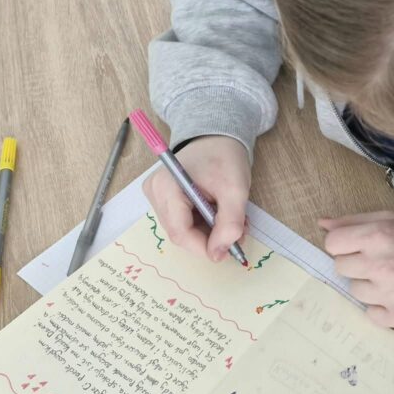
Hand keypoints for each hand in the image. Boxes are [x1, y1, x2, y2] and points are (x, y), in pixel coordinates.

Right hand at [143, 135, 250, 262]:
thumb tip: (217, 255)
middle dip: (210, 238)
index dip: (204, 247)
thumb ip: (229, 223)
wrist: (216, 138)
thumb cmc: (225, 157)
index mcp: (167, 187)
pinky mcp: (163, 198)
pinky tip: (219, 213)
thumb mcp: (235, 190)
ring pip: (183, 230)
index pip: (180, 232)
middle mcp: (155, 193)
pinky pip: (183, 222)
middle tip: (238, 230)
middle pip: (181, 233)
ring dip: (209, 232)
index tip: (229, 250)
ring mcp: (156, 196)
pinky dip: (204, 224)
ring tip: (232, 219)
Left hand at [320, 212, 393, 327]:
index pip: (332, 244)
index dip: (342, 244)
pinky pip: (372, 315)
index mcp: (376, 236)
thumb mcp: (392, 218)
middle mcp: (380, 265)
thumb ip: (354, 221)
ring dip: (369, 285)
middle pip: (341, 268)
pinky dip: (381, 307)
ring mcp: (390, 294)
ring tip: (392, 277)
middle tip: (379, 261)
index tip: (356, 246)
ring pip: (355, 292)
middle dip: (356, 263)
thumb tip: (322, 224)